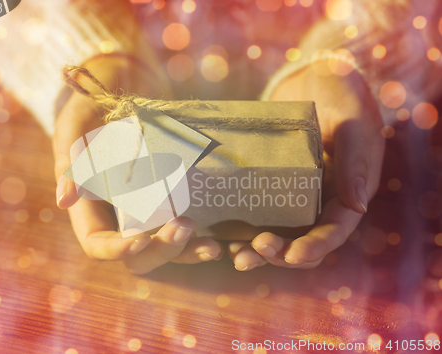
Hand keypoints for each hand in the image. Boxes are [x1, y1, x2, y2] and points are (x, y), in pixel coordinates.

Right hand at [53, 57, 222, 273]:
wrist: (123, 85)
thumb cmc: (93, 106)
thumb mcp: (76, 126)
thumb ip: (69, 161)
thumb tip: (64, 201)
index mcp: (91, 207)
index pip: (98, 244)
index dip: (116, 250)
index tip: (140, 240)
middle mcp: (119, 215)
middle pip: (137, 254)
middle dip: (161, 250)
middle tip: (185, 226)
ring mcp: (146, 210)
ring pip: (163, 247)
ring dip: (186, 252)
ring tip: (211, 247)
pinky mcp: (170, 199)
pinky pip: (183, 227)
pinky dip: (199, 237)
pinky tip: (220, 239)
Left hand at [230, 66, 384, 269]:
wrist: (313, 75)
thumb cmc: (342, 93)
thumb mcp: (353, 122)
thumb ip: (355, 161)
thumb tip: (357, 207)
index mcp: (347, 191)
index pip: (335, 229)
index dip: (315, 246)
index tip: (293, 256)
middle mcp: (319, 198)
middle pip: (302, 239)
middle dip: (281, 252)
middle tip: (257, 249)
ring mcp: (293, 192)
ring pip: (277, 232)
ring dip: (258, 249)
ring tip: (236, 253)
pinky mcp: (269, 180)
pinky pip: (256, 210)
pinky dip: (241, 226)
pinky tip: (222, 234)